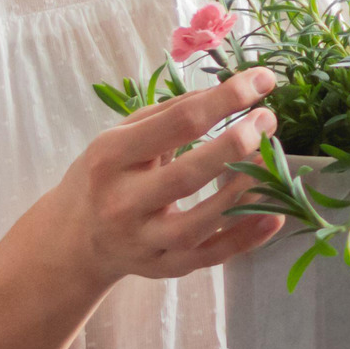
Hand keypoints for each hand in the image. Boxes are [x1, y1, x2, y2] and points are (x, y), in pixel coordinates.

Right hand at [33, 67, 285, 289]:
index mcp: (111, 158)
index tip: (263, 80)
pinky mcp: (164, 268)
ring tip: (272, 160)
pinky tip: (275, 215)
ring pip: (202, 222)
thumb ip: (170, 114)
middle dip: (235, 144)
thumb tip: (227, 91)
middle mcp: (123, 203)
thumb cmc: (106, 175)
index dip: (226, 99)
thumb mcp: (121, 137)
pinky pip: (212, 257)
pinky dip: (247, 238)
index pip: (178, 123)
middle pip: (187, 175)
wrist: (75, 240)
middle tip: (268, 120)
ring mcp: (144, 241)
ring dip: (244, 190)